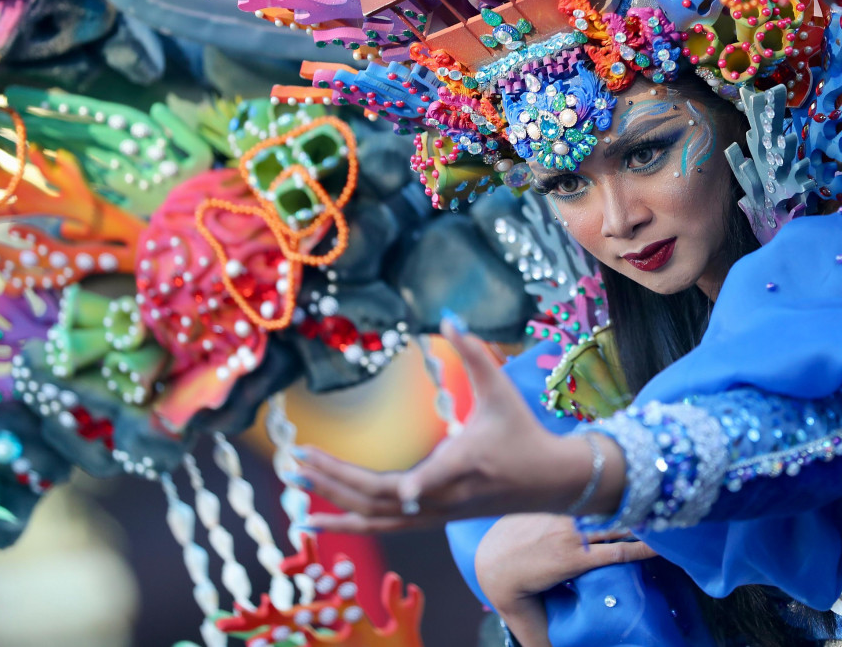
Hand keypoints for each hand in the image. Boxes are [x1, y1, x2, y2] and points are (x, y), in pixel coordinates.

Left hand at [294, 317, 626, 532]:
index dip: (421, 485)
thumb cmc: (522, 432)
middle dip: (338, 481)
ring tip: (294, 485)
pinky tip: (316, 519)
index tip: (404, 488)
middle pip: (386, 497)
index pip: (440, 479)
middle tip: (297, 459)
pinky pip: (382, 525)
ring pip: (378, 517)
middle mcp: (445, 496)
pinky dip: (348, 522)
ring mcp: (435, 512)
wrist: (546, 481)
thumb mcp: (502, 390)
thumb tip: (449, 317)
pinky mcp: (430, 518)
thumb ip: (475, 353)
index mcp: (465, 463)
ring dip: (334, 503)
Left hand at [476, 514, 656, 646]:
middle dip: (644, 521)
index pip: (620, 550)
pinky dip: (609, 499)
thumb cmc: (510, 589)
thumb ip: (542, 640)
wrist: (486, 555)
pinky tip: (623, 496)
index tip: (667, 548)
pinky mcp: (558, 507)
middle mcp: (572, 532)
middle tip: (669, 520)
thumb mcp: (527, 616)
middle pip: (619, 523)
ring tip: (653, 504)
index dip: (646, 549)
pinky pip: (590, 501)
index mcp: (571, 557)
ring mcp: (564, 515)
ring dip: (629, 506)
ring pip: (606, 506)